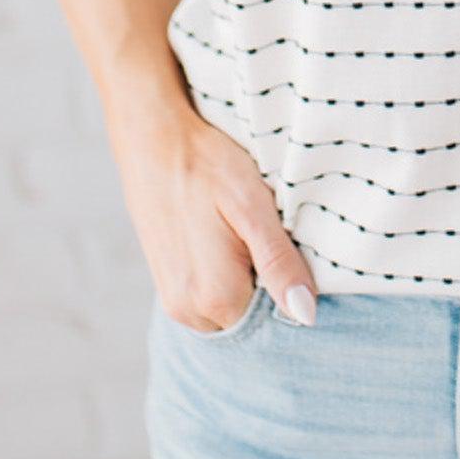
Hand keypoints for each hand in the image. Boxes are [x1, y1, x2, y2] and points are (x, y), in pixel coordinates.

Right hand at [110, 105, 317, 329]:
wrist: (153, 140)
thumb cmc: (206, 165)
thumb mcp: (254, 207)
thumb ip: (279, 264)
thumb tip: (306, 315)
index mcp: (215, 298)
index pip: (276, 318)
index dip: (291, 286)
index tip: (289, 247)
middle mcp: (189, 311)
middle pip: (251, 317)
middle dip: (267, 285)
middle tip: (267, 234)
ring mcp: (173, 300)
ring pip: (230, 308)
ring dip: (246, 280)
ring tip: (244, 233)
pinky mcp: (167, 284)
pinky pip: (209, 297)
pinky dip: (225, 276)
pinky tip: (225, 237)